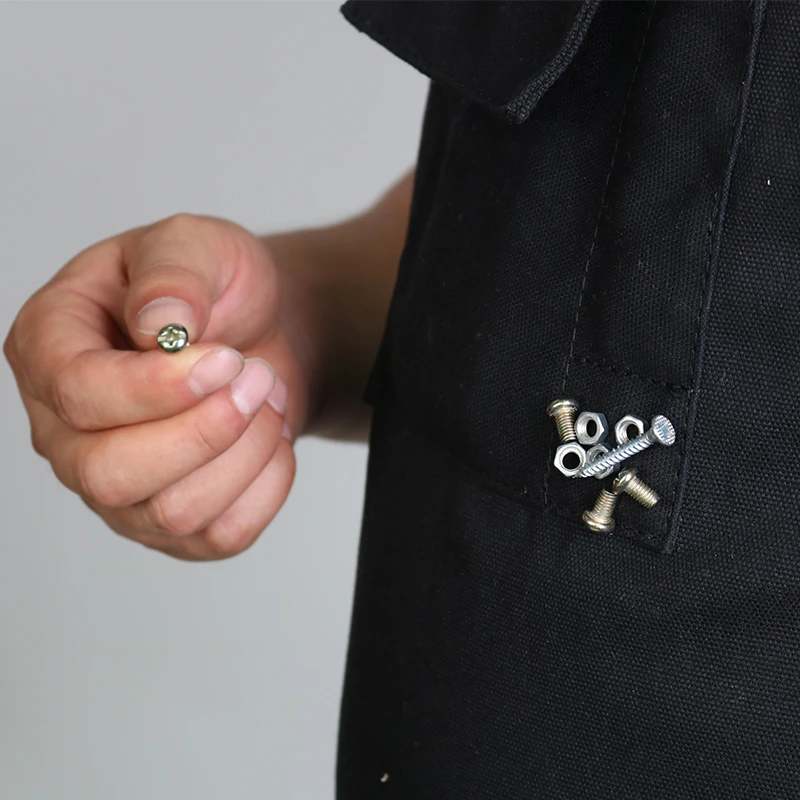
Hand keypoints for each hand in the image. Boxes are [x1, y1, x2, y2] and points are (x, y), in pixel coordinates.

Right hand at [4, 213, 309, 560]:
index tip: (227, 358)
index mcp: (51, 349)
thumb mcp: (197, 245)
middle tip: (256, 377)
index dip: (158, 387)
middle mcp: (67, 431)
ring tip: (266, 397)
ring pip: (172, 512)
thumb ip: (173, 272)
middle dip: (205, 429)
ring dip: (246, 451)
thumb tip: (159, 324)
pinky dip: (267, 484)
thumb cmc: (216, 289)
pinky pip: (222, 535)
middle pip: (109, 474)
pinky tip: (270, 438)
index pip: (77, 395)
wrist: (259, 334)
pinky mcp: (171, 524)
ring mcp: (117, 487)